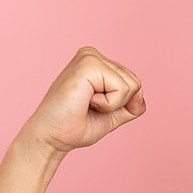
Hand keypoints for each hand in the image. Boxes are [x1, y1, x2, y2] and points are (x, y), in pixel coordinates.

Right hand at [21, 47, 145, 154]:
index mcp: (97, 63)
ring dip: (112, 104)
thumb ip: (131, 105)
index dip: (123, 104)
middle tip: (89, 107)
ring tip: (86, 104)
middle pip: (135, 83)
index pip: (134, 82)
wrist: (51, 138)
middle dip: (119, 104)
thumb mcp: (112, 114)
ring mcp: (89, 57)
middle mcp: (92, 54)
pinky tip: (86, 101)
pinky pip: (122, 88)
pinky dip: (108, 104)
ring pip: (132, 86)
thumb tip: (140, 99)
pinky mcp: (88, 64)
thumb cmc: (75, 126)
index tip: (95, 108)